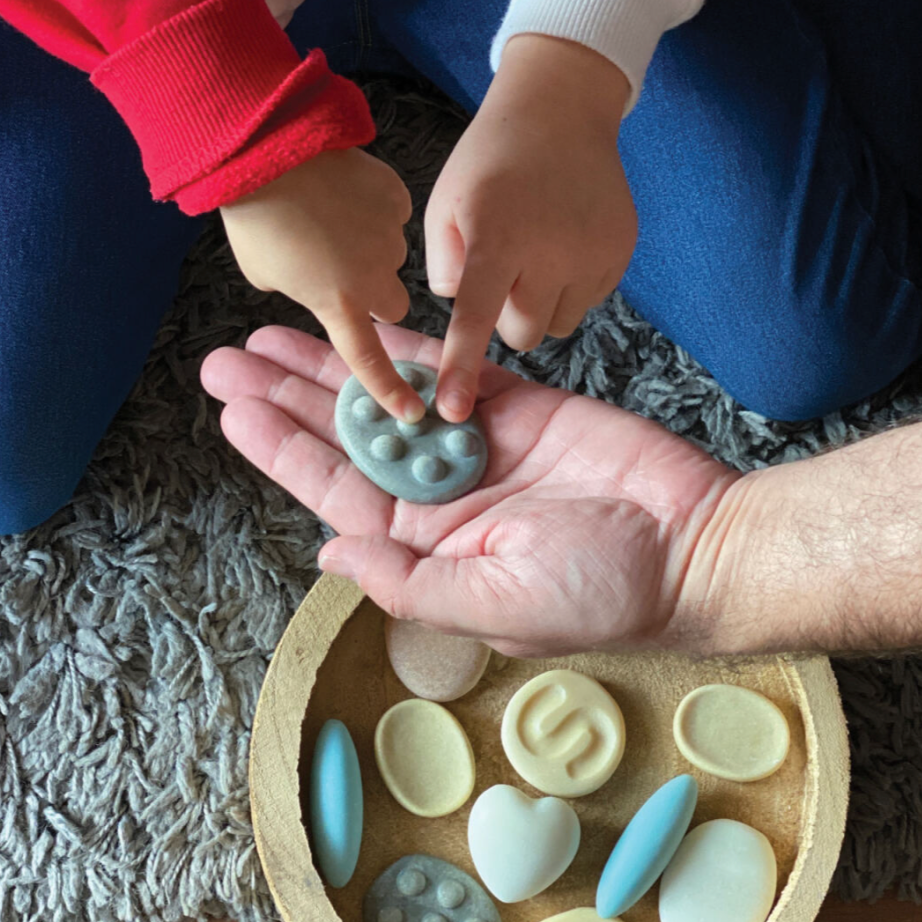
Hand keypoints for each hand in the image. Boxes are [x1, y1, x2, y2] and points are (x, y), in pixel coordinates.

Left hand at [200, 324, 735, 655]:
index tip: (233, 411)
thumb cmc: (601, 591)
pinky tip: (364, 320)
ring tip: (276, 329)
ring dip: (335, 361)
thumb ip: (409, 580)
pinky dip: (409, 346)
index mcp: (426, 543)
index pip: (335, 490)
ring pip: (389, 394)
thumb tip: (329, 552)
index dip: (281, 449)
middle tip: (227, 357)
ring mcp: (478, 444)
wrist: (693, 544)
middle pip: (348, 434)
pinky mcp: (520, 405)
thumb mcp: (493, 601)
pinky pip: (451, 369)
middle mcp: (441, 491)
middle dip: (288, 395)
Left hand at [221, 150, 424, 421]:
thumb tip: (317, 278)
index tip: (410, 409)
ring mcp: (390, 236)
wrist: (268, 147)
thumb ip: (300, 287)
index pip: (369, 359)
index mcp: (337, 303)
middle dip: (376, 294)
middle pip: (392, 304)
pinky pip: (392, 211)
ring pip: (390, 253)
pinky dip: (374, 207)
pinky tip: (343, 191)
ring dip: (368, 245)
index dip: (389, 388)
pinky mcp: (396, 197)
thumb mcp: (265, 273)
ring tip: (328, 216)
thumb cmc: (255, 216)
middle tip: (344, 270)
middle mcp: (374, 277)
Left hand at [425, 35, 636, 421]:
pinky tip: (561, 245)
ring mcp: (593, 253)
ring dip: (540, 305)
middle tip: (502, 276)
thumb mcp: (446, 202)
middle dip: (507, 318)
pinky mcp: (620, 252)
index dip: (462, 368)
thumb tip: (462, 307)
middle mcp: (551, 249)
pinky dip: (569, 286)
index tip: (453, 412)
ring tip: (534, 256)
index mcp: (498, 235)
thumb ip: (444, 264)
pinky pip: (588, 301)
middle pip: (523, 334)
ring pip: (558, 323)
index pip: (476, 317)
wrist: (561, 109)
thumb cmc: (490, 159)